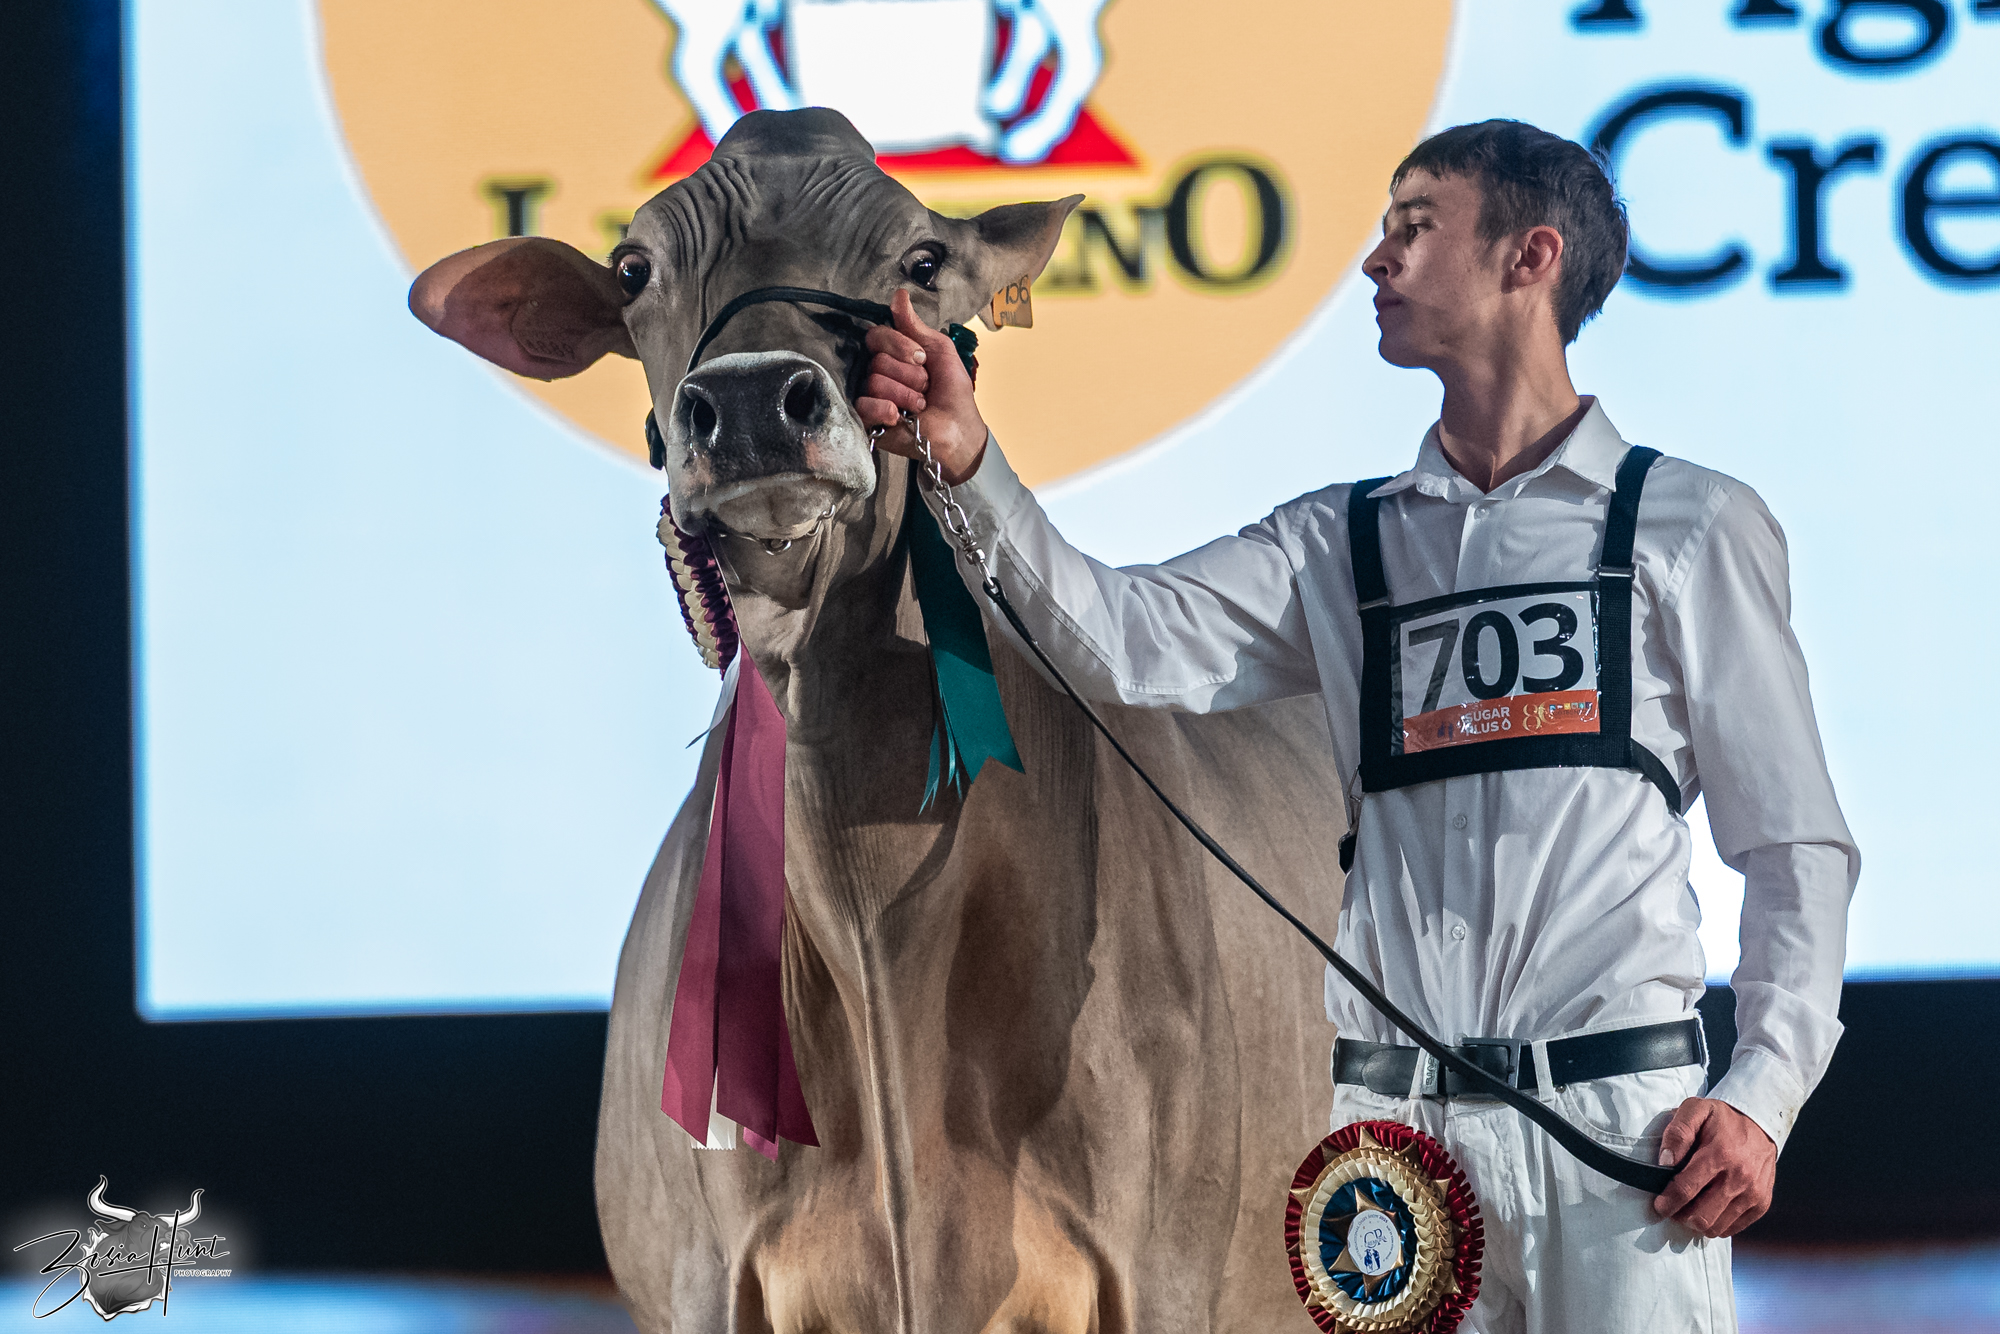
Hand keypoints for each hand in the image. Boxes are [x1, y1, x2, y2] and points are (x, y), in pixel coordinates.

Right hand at [854, 290, 988, 484]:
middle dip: (910, 375)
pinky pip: (863, 405)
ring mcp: (871, 397)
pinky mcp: (867, 421)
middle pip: (878, 360)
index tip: (922, 359)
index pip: (877, 335)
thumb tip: (898, 294)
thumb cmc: (953, 392)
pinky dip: (885, 409)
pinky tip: (899, 417)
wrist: (959, 429)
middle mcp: (877, 373)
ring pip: (874, 382)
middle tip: (925, 388)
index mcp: (892, 354)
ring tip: (918, 406)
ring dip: (905, 395)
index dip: (900, 346)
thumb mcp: (940, 350)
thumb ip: (916, 326)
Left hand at [1651, 1097, 1775, 1237]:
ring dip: (1696, 1222)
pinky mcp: (1761, 1204)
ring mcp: (1753, 1194)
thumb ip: (1677, 1132)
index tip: (1659, 1205)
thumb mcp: (1695, 1110)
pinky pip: (1732, 1228)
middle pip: (1701, 1216)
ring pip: (1716, 1226)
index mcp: (1719, 1154)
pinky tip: (1708, 1208)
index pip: (1686, 1189)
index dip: (1667, 1202)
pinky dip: (1716, 1224)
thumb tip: (1665, 1161)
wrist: (1760, 1124)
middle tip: (1672, 1207)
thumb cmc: (1722, 1119)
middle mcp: (1739, 1177)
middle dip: (1680, 1215)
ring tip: (1689, 1207)